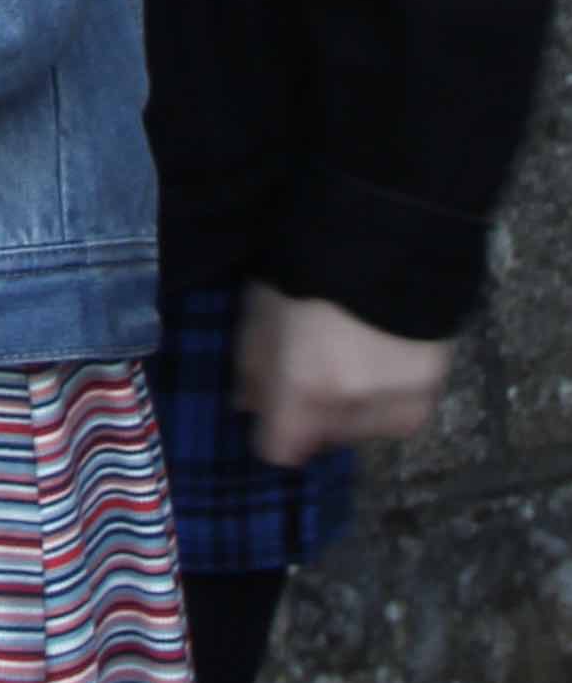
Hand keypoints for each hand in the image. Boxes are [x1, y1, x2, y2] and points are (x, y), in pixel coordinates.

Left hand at [234, 282, 453, 468]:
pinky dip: (388, 392)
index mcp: (305, 389)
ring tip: (352, 349)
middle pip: (323, 437)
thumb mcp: (261, 308)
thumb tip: (248, 407)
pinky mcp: (433, 390)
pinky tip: (381, 350)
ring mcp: (399, 404)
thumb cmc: (311, 262)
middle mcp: (354, 410)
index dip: (272, 429)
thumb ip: (252, 366)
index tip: (271, 407)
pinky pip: (399, 410)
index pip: (280, 450)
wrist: (394, 232)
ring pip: (363, 427)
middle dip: (313, 410)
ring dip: (353, 404)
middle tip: (314, 360)